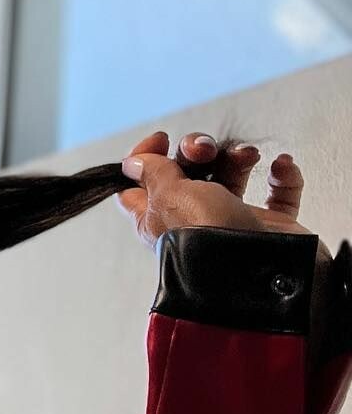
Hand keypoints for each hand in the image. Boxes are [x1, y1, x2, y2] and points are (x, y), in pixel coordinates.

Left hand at [115, 129, 319, 252]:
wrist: (266, 273)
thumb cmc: (212, 239)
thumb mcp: (172, 198)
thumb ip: (154, 174)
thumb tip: (132, 163)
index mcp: (159, 220)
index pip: (139, 186)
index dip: (146, 158)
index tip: (162, 140)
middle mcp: (194, 221)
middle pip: (188, 172)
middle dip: (197, 150)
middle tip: (204, 149)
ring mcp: (233, 221)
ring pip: (232, 176)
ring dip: (238, 157)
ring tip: (247, 156)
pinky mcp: (269, 226)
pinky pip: (278, 192)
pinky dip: (282, 175)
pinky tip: (280, 166)